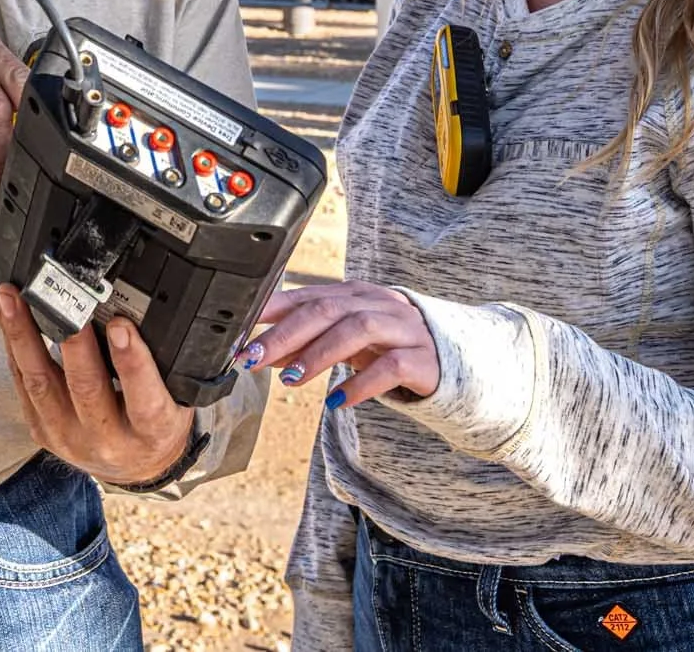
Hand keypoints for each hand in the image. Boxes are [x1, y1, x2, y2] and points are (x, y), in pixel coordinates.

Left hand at [0, 285, 195, 485]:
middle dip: (70, 338)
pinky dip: (10, 343)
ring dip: (22, 335)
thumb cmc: (155, 424)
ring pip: (40, 382)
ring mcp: (67, 436)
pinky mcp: (41, 429)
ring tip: (9, 298)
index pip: (144, 399)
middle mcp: (107, 439)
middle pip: (84, 387)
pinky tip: (2, 312)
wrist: (134, 467)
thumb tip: (136, 308)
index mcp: (151, 431)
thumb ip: (161, 363)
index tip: (120, 325)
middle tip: (58, 299)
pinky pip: (22, 381)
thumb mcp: (176, 398)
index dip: (132, 362)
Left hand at [242, 282, 441, 411]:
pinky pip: (391, 366)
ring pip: (357, 329)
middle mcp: (378, 304)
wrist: (453, 360)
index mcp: (355, 294)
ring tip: (291, 379)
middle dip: (286, 334)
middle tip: (254, 358)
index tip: (240, 330)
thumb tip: (260, 350)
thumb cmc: (390, 346)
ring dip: (319, 354)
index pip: (308, 295)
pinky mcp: (423, 358)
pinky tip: (338, 400)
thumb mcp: (346, 338)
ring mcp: (403, 328)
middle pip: (327, 309)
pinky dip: (361, 382)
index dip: (272, 311)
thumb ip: (307, 340)